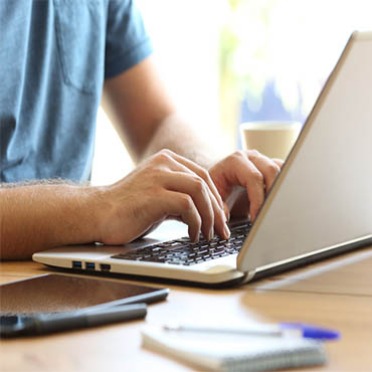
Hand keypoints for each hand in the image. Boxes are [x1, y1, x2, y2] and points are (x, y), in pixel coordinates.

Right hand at [95, 150, 229, 244]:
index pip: (203, 176)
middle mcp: (164, 163)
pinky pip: (187, 205)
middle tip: (221, 231)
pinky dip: (196, 222)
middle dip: (216, 209)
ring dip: (209, 216)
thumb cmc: (129, 210)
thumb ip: (181, 198)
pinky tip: (192, 235)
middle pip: (204, 182)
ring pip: (199, 190)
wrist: (97, 215)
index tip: (220, 218)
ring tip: (208, 235)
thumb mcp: (160, 198)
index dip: (215, 198)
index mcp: (166, 160)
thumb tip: (207, 212)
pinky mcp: (153, 194)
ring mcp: (157, 176)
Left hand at [209, 150, 282, 221]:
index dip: (258, 200)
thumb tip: (225, 217)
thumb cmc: (215, 189)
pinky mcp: (271, 168)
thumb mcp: (212, 198)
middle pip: (272, 171)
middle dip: (272, 195)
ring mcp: (263, 161)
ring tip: (272, 210)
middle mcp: (251, 157)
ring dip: (280, 190)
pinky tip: (277, 204)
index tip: (256, 218)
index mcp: (235, 161)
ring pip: (282, 170)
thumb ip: (219, 207)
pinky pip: (285, 174)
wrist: (217, 182)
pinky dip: (284, 188)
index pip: (254, 178)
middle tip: (267, 215)